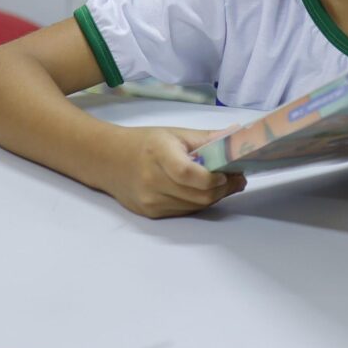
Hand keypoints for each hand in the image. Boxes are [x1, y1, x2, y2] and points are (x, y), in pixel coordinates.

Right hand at [101, 127, 245, 218]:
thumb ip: (207, 138)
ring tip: (224, 184)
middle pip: (197, 195)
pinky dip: (199, 203)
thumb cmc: (145, 143)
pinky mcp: (151, 213)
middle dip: (223, 189)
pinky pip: (184, 212)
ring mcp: (150, 201)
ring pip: (194, 207)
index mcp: (159, 154)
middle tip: (237, 178)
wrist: (108, 161)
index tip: (229, 172)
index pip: (189, 174)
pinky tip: (204, 191)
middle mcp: (152, 182)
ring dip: (214, 197)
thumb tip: (238, 137)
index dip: (213, 177)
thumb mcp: (175, 133)